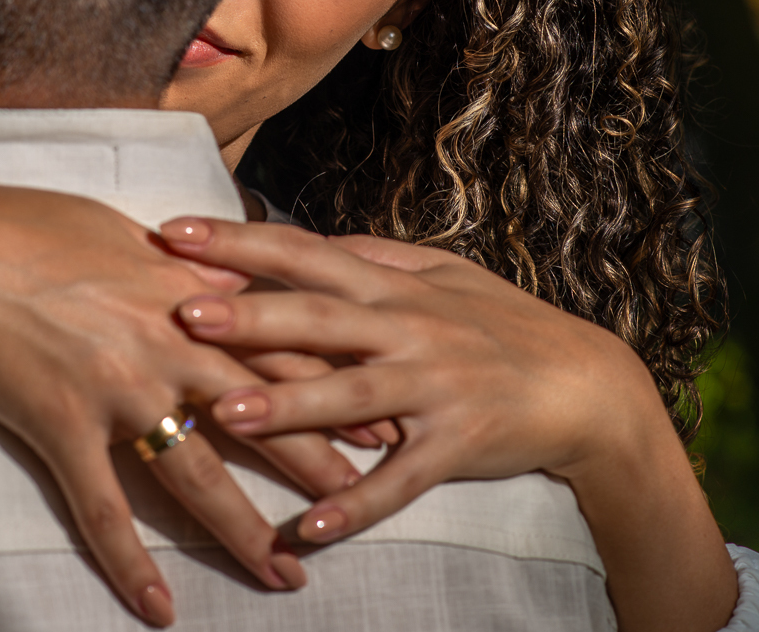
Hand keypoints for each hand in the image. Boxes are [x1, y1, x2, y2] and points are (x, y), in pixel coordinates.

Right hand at [0, 172, 365, 625]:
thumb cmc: (39, 227)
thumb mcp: (134, 236)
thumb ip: (194, 270)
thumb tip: (234, 280)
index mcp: (195, 300)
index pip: (289, 351)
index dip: (340, 389)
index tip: (384, 422)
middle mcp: (173, 349)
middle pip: (266, 418)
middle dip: (319, 468)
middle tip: (368, 508)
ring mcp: (121, 392)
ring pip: (199, 476)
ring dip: (244, 533)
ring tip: (287, 576)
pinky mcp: (64, 427)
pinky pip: (104, 509)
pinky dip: (129, 563)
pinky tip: (159, 608)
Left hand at [159, 216, 661, 542]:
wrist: (583, 382)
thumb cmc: (506, 324)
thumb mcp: (445, 276)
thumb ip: (377, 257)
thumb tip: (314, 241)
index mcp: (398, 286)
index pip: (307, 254)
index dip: (240, 241)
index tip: (174, 232)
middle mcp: (412, 329)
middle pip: (321, 320)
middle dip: (251, 315)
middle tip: (183, 313)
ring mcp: (436, 387)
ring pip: (353, 396)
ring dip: (290, 406)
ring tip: (226, 413)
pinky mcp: (458, 443)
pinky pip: (402, 479)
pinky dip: (359, 502)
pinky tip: (312, 527)